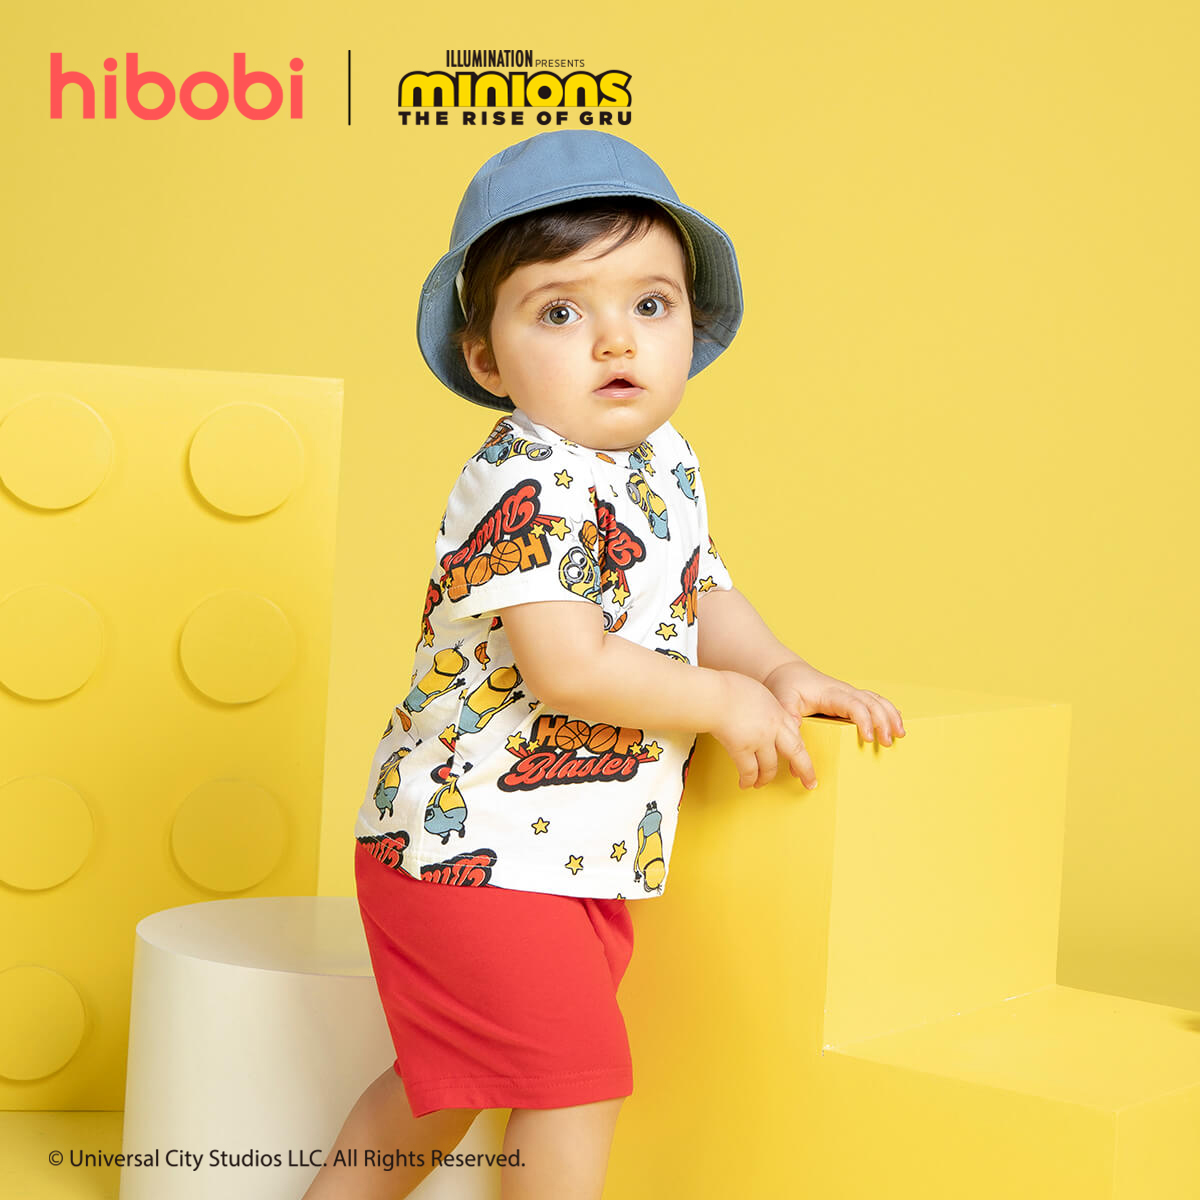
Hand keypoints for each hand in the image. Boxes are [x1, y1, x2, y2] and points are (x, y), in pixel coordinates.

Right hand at [711, 671, 817, 789]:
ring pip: (770, 767)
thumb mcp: (757, 692)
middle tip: (809, 781)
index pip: (795, 734)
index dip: (800, 748)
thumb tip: (760, 715)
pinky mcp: (742, 750)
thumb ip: (764, 707)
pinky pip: (749, 771)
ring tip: (761, 783)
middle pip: (795, 753)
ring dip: (766, 778)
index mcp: (778, 712)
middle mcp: (773, 728)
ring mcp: (759, 740)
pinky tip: (745, 784)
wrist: (715, 695)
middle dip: (804, 770)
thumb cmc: (728, 689)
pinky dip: (748, 780)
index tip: (802, 758)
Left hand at [763, 661, 905, 746]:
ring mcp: (849, 693)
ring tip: (901, 734)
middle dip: (884, 722)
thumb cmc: (785, 687)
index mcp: (830, 693)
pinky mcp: (850, 697)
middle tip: (888, 743)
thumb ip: (789, 722)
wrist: (787, 671)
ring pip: (877, 700)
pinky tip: (898, 721)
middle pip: (872, 703)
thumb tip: (795, 752)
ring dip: (891, 716)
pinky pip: (874, 700)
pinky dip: (888, 710)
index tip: (868, 739)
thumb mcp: (782, 702)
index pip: (854, 705)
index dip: (864, 720)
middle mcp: (844, 691)